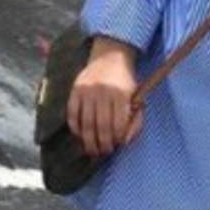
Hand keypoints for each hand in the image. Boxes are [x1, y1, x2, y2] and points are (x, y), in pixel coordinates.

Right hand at [66, 37, 144, 158]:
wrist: (110, 57)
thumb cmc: (125, 81)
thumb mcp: (136, 96)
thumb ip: (135, 119)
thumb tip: (125, 142)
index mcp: (121, 94)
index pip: (118, 123)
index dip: (118, 138)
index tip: (118, 145)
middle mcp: (103, 92)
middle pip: (101, 126)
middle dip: (103, 144)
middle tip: (104, 152)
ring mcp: (87, 91)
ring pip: (86, 123)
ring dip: (89, 141)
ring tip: (93, 150)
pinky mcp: (75, 91)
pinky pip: (72, 115)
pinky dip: (76, 128)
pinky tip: (81, 136)